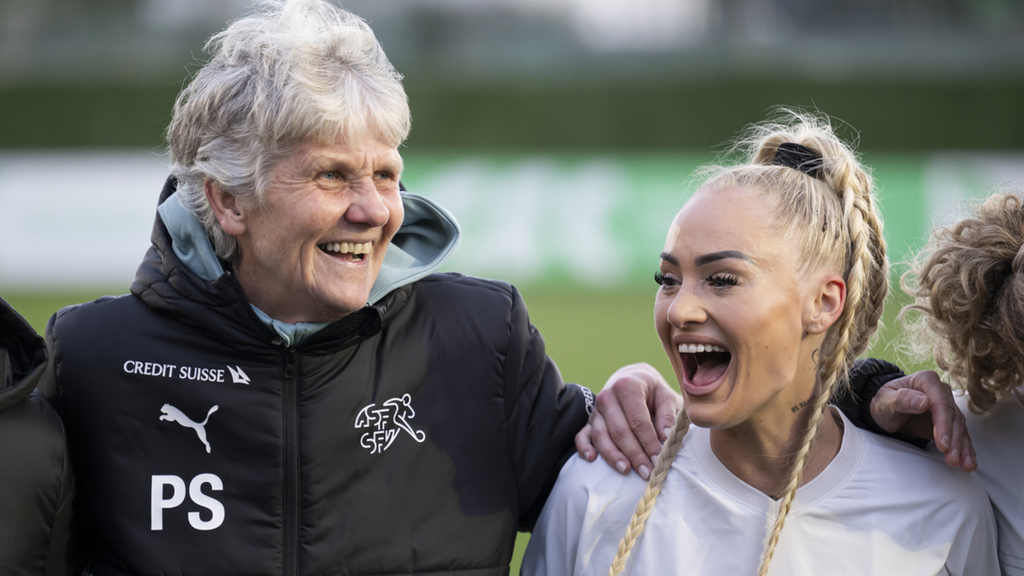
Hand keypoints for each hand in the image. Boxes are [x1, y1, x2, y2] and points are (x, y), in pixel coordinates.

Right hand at [574, 363, 681, 479]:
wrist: (630, 379)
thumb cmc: (651, 391)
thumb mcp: (665, 395)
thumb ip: (667, 415)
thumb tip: (665, 438)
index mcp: (627, 387)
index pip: (638, 420)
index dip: (648, 442)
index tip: (658, 459)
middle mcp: (607, 397)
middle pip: (619, 431)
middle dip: (634, 454)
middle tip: (647, 471)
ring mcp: (596, 410)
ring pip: (601, 436)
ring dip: (613, 456)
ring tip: (626, 470)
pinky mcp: (589, 420)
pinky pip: (582, 435)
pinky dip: (584, 447)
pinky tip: (591, 459)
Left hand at [869, 370, 975, 471]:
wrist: (885, 409)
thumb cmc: (884, 402)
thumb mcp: (885, 401)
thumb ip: (902, 399)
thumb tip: (924, 401)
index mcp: (926, 381)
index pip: (940, 403)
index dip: (943, 424)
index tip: (943, 443)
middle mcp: (940, 391)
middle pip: (953, 416)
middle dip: (955, 440)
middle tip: (952, 458)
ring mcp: (946, 406)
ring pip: (959, 427)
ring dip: (963, 447)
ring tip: (964, 465)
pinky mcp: (948, 421)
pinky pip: (959, 434)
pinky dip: (965, 449)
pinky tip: (968, 461)